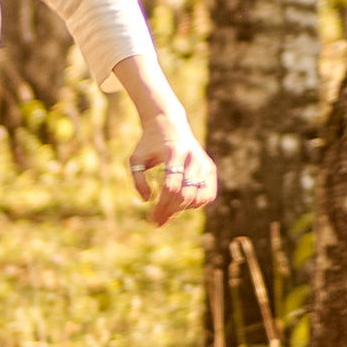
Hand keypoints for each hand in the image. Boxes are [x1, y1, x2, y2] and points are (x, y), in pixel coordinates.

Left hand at [128, 108, 215, 224]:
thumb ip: (137, 180)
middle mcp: (193, 158)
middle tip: (157, 222)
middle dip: (171, 212)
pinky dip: (196, 204)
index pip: (171, 186)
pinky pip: (208, 194)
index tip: (152, 219)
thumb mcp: (136, 158)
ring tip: (167, 213)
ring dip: (182, 210)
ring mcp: (204, 163)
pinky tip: (182, 205)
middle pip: (185, 194)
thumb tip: (147, 200)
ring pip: (198, 197)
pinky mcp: (210, 168)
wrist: (169, 124)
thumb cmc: (149, 143)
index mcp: (174, 153)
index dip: (162, 206)